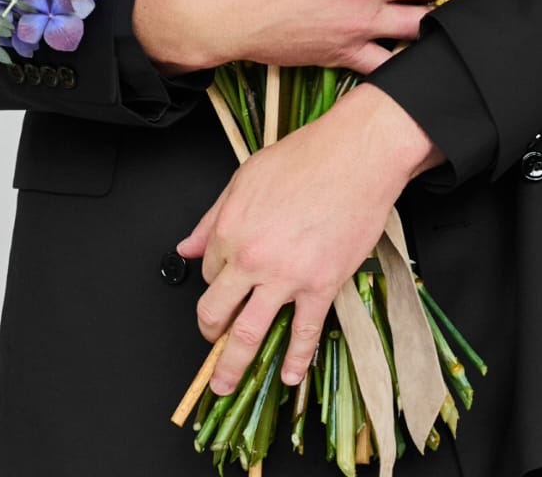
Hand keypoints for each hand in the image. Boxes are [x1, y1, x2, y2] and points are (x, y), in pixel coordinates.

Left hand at [177, 85, 437, 392]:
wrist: (355, 155)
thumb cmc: (305, 158)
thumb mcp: (245, 178)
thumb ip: (212, 217)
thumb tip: (187, 246)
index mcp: (230, 229)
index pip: (208, 272)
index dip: (216, 280)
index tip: (225, 285)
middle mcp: (251, 258)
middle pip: (216, 312)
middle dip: (209, 336)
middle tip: (209, 350)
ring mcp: (286, 276)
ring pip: (248, 334)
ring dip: (232, 367)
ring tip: (225, 385)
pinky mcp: (321, 285)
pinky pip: (303, 332)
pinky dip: (295, 360)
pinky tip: (288, 376)